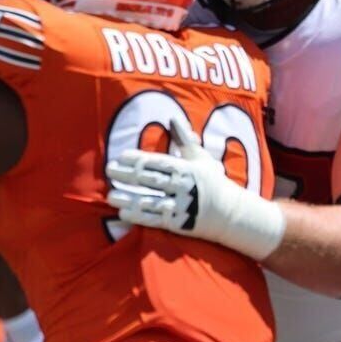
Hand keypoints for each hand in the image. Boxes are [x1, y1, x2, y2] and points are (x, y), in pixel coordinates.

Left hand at [105, 117, 283, 259]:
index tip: (121, 156)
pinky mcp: (178, 223)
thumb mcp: (200, 158)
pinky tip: (122, 213)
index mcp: (186, 169)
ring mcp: (180, 206)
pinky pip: (155, 220)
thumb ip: (183, 139)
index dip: (139, 159)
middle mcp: (182, 187)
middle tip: (109, 170)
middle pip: (151, 180)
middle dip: (128, 175)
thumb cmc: (212, 181)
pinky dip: (139, 217)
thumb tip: (173, 118)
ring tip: (110, 195)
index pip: (158, 162)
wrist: (231, 214)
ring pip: (150, 201)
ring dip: (129, 198)